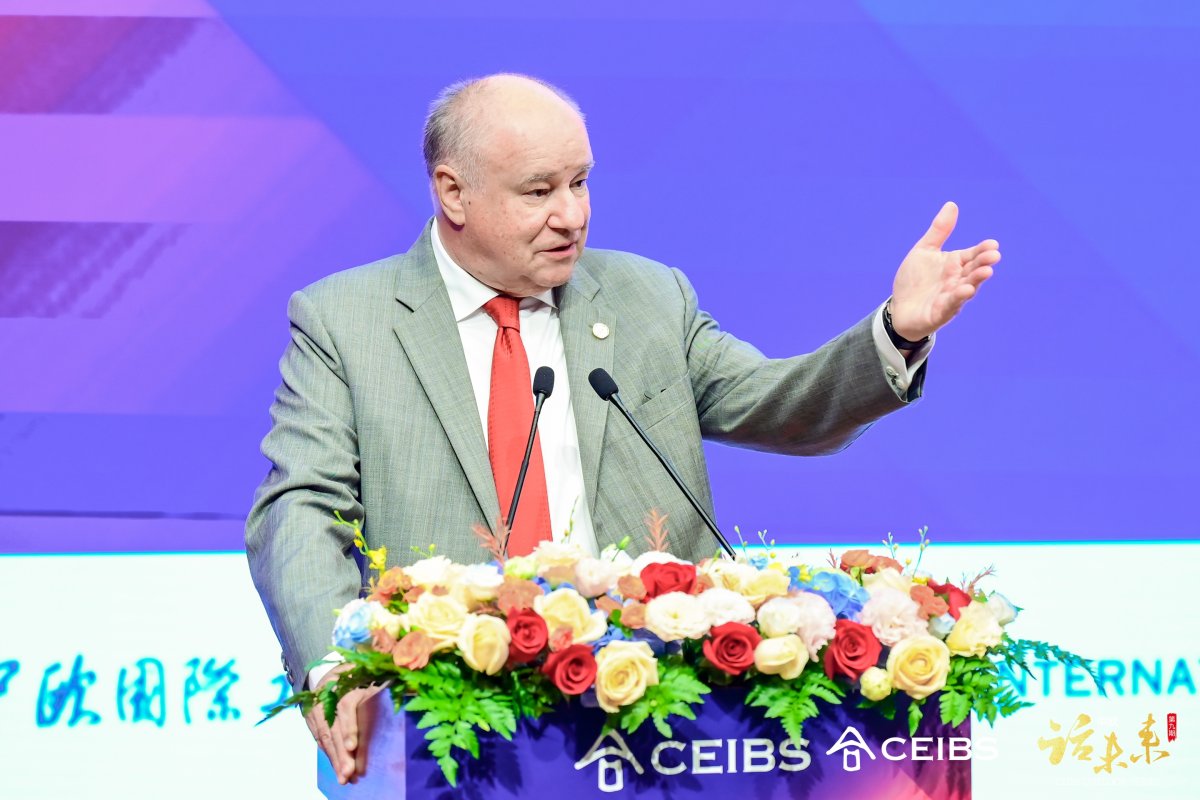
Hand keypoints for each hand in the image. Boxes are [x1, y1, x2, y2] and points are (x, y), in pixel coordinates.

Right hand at [304, 664, 382, 784]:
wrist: (330, 670)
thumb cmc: (359, 672)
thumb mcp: (372, 672)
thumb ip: (388, 682)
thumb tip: (413, 690)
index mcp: (344, 683)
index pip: (345, 707)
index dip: (348, 728)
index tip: (352, 747)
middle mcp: (326, 697)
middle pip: (333, 727)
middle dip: (341, 752)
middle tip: (349, 772)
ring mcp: (316, 709)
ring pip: (325, 737)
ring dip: (335, 759)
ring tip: (344, 777)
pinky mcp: (311, 720)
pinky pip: (320, 740)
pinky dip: (329, 755)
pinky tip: (338, 769)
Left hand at [889, 202, 999, 340]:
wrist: (899, 308)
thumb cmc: (915, 279)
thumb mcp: (924, 251)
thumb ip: (939, 231)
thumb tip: (952, 204)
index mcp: (956, 264)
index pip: (973, 254)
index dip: (983, 250)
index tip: (993, 244)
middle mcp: (958, 280)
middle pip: (974, 270)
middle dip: (984, 263)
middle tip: (994, 255)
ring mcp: (951, 297)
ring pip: (967, 288)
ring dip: (976, 280)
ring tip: (986, 272)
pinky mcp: (941, 312)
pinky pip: (951, 305)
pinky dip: (958, 298)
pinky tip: (966, 290)